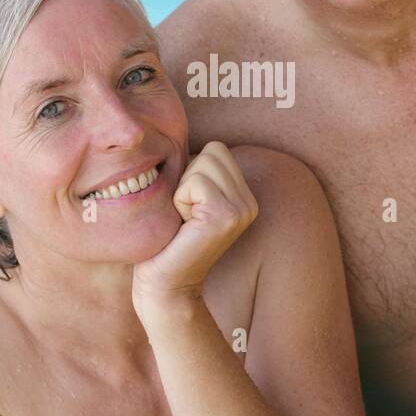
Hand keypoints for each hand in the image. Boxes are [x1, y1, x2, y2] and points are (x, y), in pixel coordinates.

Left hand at [132, 142, 257, 311]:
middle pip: (213, 151)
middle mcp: (250, 202)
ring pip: (203, 164)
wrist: (165, 284)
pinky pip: (195, 182)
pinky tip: (183, 226)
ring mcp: (242, 209)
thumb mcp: (187, 196)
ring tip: (184, 220)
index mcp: (244, 195)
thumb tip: (178, 130)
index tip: (187, 206)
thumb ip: (197, 170)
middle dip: (188, 178)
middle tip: (185, 214)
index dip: (191, 172)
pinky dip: (180, 200)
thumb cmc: (167, 239)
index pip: (216, 149)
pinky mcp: (226, 216)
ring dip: (183, 190)